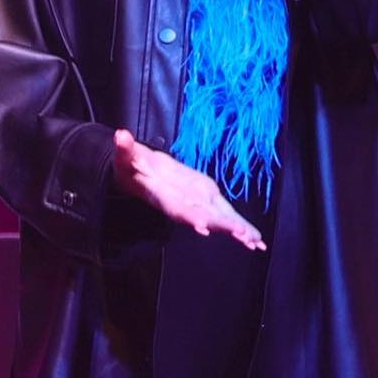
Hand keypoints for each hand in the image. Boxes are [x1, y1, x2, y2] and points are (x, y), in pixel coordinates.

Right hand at [112, 129, 264, 250]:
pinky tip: (256, 242)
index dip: (188, 216)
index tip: (202, 226)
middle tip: (241, 234)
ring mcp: (196, 204)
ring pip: (218, 219)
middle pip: (203, 217)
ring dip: (236, 231)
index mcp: (164, 195)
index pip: (176, 207)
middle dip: (221, 226)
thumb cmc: (133, 168)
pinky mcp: (207, 201)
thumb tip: (120, 136)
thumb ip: (125, 148)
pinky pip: (225, 216)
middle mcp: (182, 204)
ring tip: (255, 242)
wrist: (140, 177)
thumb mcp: (127, 156)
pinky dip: (240, 229)